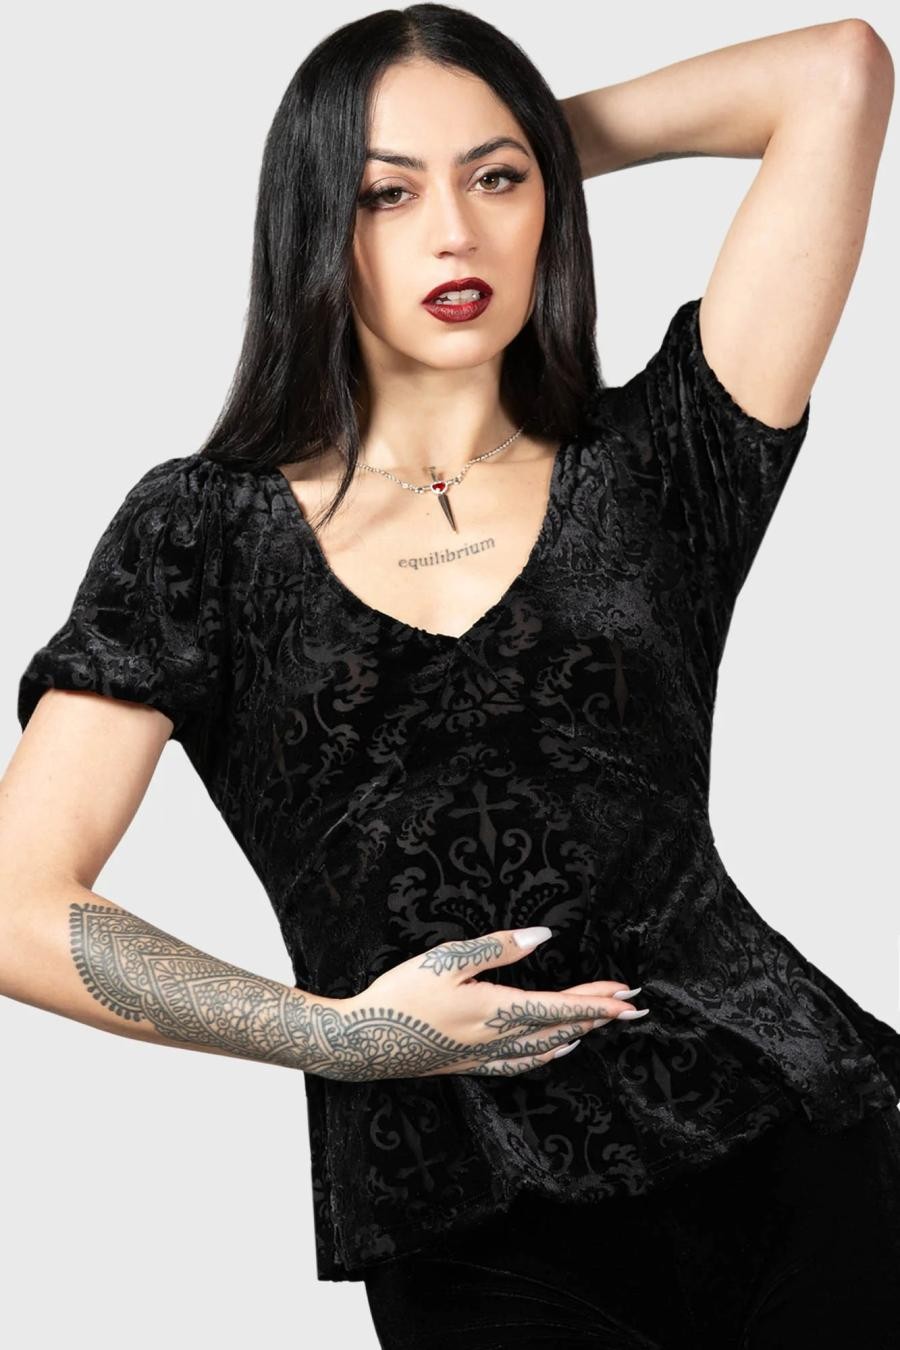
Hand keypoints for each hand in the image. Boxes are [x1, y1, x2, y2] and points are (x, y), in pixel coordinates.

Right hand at [299, 926, 645, 1081]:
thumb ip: (498, 948)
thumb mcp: (447, 959)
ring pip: (546, 1048)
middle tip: (632, 1006)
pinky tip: (555, 1052)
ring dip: (579, 1033)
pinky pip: (522, 1064)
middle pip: (561, 1028)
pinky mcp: (469, 1064)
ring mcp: (484, 1056)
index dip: (597, 1002)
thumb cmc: (401, 993)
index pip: (561, 1007)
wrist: (361, 1041)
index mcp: (496, 1010)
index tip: (628, 997)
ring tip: (604, 1022)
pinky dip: (547, 1056)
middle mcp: (497, 1039)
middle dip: (598, 1015)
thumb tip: (543, 938)